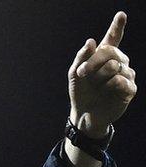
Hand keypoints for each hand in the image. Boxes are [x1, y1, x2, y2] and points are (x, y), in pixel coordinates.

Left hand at [68, 11, 136, 138]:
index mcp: (105, 57)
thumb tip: (91, 41)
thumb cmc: (81, 92)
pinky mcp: (130, 88)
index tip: (121, 15)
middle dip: (92, 62)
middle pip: (110, 52)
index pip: (113, 38)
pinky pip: (120, 80)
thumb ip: (81, 57)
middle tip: (82, 73)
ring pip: (114, 66)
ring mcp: (127, 75)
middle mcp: (119, 62)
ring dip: (99, 78)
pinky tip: (106, 92)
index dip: (117, 27)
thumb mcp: (75, 74)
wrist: (84, 114)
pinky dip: (108, 86)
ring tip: (97, 87)